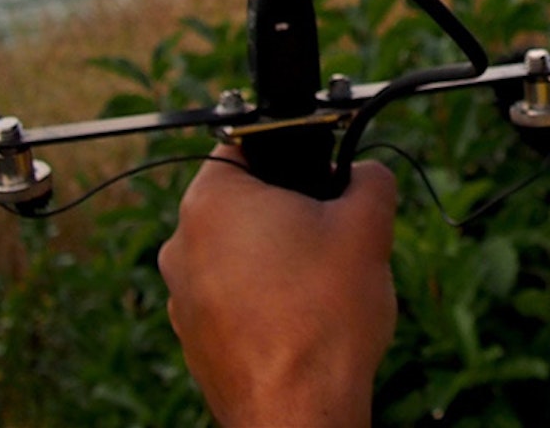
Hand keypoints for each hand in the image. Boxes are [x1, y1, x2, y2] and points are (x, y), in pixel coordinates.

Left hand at [158, 144, 398, 426]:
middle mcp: (181, 244)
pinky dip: (262, 304)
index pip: (244, 148)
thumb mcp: (366, 227)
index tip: (322, 182)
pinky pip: (231, 302)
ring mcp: (181, 295)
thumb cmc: (323, 316)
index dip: (291, 158)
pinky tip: (300, 324)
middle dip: (288, 217)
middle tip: (331, 240)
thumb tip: (366, 172)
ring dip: (276, 263)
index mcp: (211, 200)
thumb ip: (369, 179)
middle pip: (242, 207)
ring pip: (237, 257)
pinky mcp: (193, 337)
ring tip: (320, 290)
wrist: (298, 410)